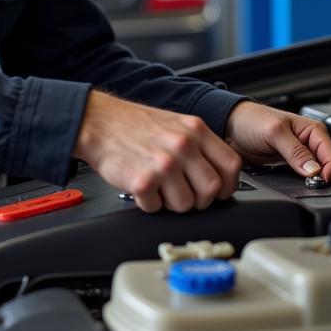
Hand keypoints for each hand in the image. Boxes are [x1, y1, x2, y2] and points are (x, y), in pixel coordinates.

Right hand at [73, 90, 242, 212]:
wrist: (98, 122)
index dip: (228, 184)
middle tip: (184, 194)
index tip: (219, 191)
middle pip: (212, 190)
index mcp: (195, 130)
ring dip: (171, 203)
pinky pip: (156, 208)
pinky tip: (142, 187)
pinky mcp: (143, 181)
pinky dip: (148, 203)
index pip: (232, 165)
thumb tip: (219, 174)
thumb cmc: (133, 124)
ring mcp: (164, 164)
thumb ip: (199, 145)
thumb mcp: (176, 123)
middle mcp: (183, 145)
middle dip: (199, 199)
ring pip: (186, 205)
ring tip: (158, 187)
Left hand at [225, 101, 330, 181]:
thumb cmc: (252, 121)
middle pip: (327, 167)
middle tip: (309, 186)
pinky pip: (301, 179)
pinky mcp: (289, 167)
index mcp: (314, 131)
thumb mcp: (275, 133)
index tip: (319, 181)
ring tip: (300, 186)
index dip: (329, 170)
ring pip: (315, 175)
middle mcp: (310, 143)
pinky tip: (293, 186)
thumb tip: (314, 170)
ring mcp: (300, 156)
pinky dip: (299, 184)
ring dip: (310, 183)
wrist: (231, 128)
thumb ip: (295, 151)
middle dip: (320, 178)